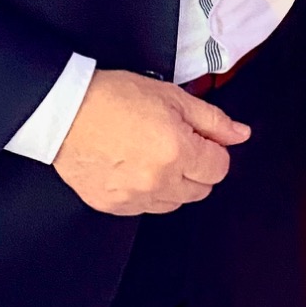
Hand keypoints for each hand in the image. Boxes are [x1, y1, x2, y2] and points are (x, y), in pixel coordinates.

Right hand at [53, 69, 250, 216]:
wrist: (65, 111)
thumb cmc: (115, 98)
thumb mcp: (173, 97)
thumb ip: (213, 120)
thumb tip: (240, 134)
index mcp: (177, 152)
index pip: (219, 168)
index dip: (214, 150)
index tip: (200, 138)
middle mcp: (158, 181)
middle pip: (200, 190)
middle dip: (197, 167)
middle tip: (177, 142)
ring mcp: (134, 197)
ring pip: (174, 203)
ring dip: (174, 182)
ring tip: (153, 153)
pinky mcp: (112, 205)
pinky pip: (144, 208)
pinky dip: (147, 192)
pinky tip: (135, 168)